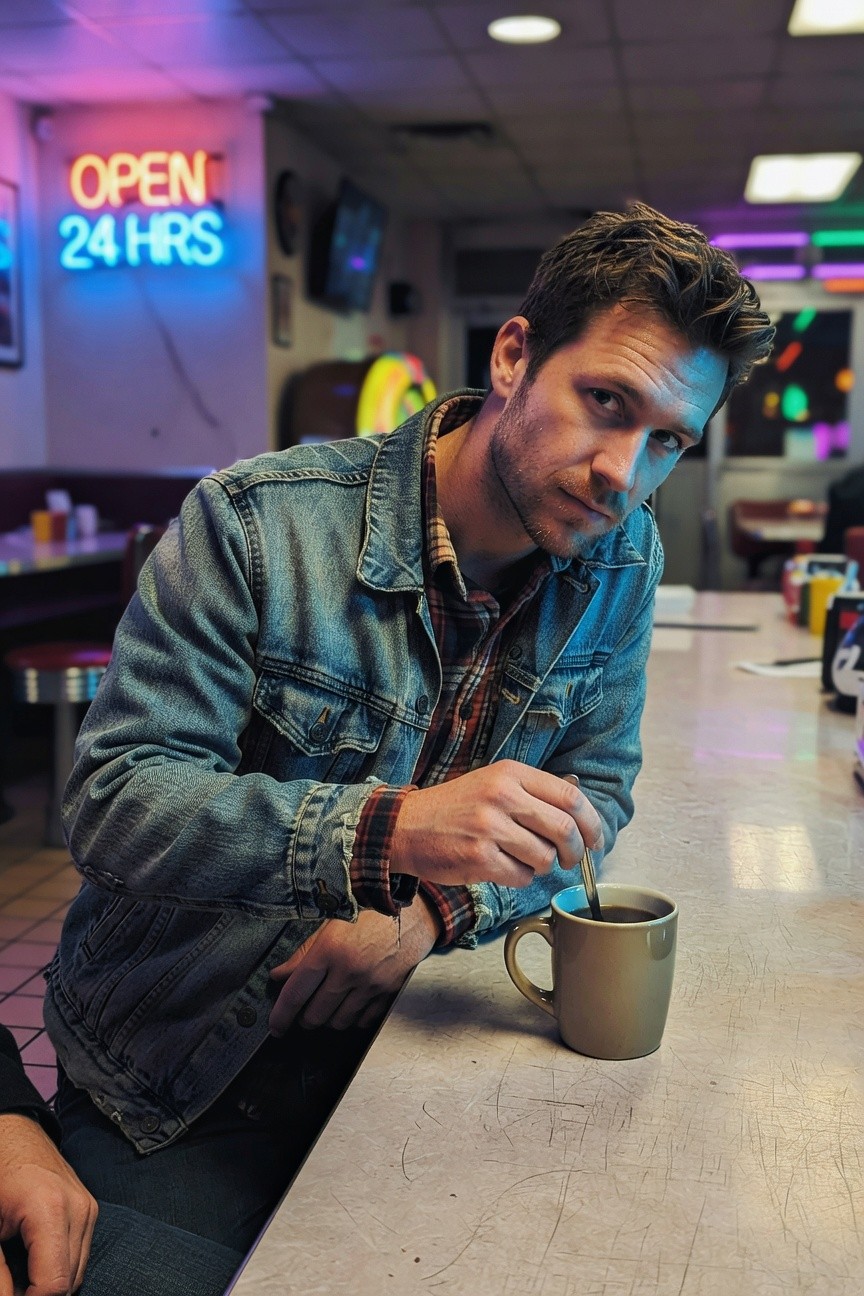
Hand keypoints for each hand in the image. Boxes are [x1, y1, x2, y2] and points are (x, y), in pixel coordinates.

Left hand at [0, 1114, 97, 1295]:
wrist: (14, 1136)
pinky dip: (58, 1267)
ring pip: (77, 1272)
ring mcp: (89, 1208)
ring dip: (49, 1283)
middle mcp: (79, 1209)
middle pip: (69, 1282)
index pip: (54, 1284)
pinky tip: (32, 1260)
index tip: (8, 1295)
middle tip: (10, 1284)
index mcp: (50, 1210)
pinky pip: (79, 1255)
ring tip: (17, 1274)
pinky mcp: (90, 1209)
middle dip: (38, 1293)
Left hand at [268, 898, 441, 1035]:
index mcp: (330, 950)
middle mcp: (349, 971)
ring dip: (328, 1018)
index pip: (295, 993)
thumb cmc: (369, 913)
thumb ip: (303, 954)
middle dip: (304, 1017)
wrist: (414, 912)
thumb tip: (278, 975)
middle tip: (304, 1008)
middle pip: (315, 1015)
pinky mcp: (388, 994)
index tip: (275, 1026)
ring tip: (328, 1003)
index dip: (281, 1015)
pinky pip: (363, 1022)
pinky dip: (353, 1018)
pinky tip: (351, 1003)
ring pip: (338, 1022)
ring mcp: (371, 985)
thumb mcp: (331, 926)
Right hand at [389, 760, 602, 888]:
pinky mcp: (478, 858)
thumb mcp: (494, 783)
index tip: (595, 840)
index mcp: (511, 774)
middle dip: (575, 852)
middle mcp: (502, 796)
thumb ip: (533, 794)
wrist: (407, 826)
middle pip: (565, 829)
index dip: (591, 823)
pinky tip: (504, 868)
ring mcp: (489, 827)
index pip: (570, 797)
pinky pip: (521, 876)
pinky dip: (520, 878)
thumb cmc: (456, 808)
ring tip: (524, 860)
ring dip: (542, 866)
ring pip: (544, 857)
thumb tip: (580, 819)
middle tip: (570, 859)